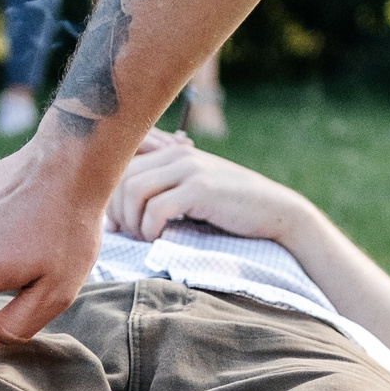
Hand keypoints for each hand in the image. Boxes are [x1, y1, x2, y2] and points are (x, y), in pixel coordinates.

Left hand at [106, 130, 313, 245]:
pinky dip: (150, 229)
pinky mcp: (201, 188)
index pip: (121, 165)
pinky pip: (156, 207)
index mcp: (172, 152)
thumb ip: (162, 190)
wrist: (277, 212)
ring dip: (132, 221)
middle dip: (118, 211)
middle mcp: (178, 154)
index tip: (120, 223)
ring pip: (133, 190)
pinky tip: (160, 239)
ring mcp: (190, 168)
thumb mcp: (194, 191)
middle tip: (132, 235)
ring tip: (146, 238)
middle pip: (121, 177)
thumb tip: (114, 216)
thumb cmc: (232, 210)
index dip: (111, 196)